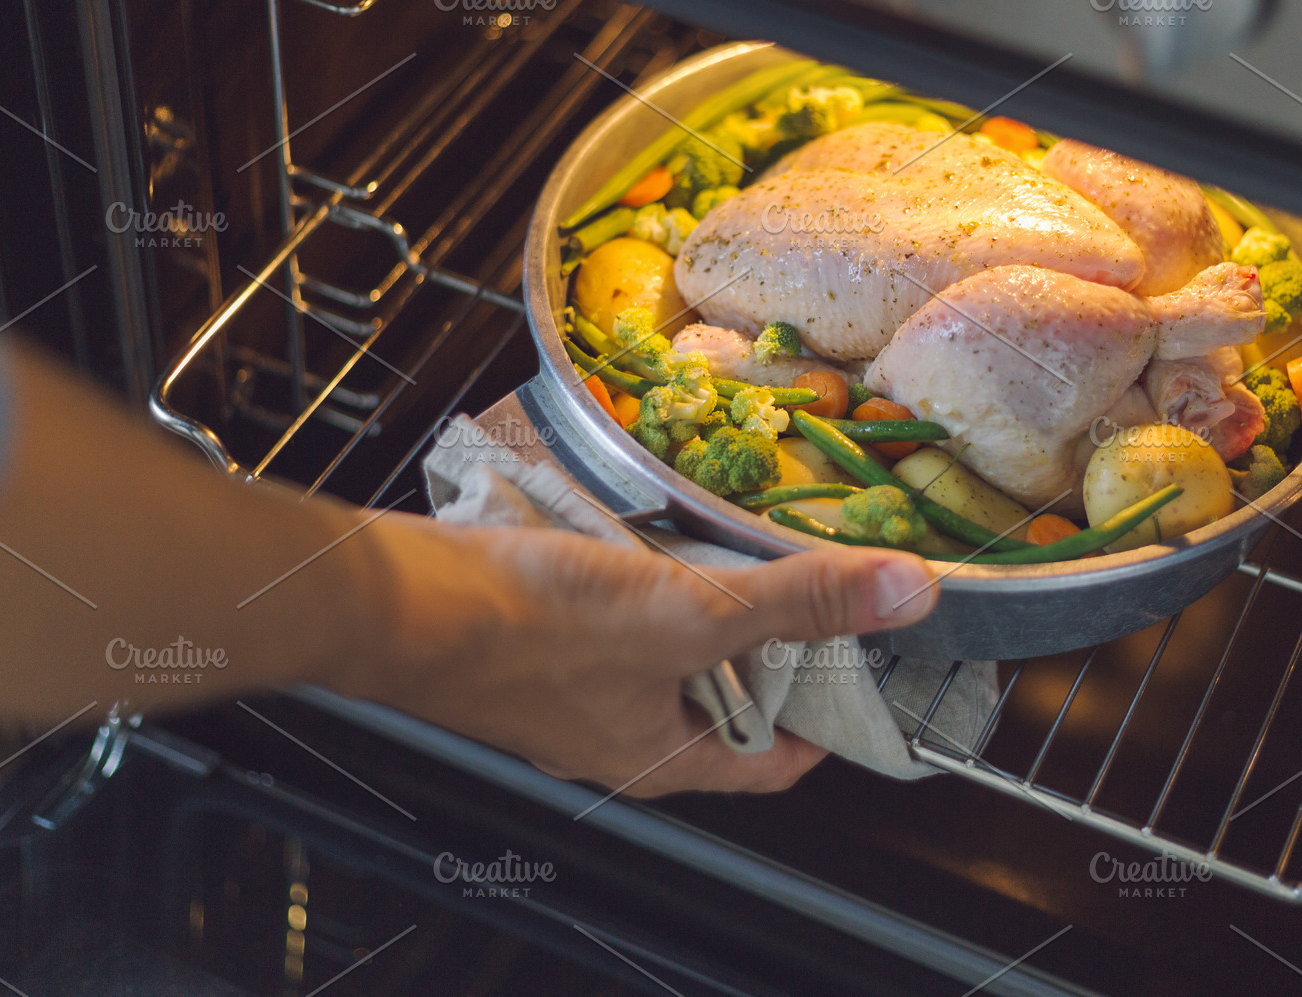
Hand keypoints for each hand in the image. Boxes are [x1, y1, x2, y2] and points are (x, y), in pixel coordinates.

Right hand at [336, 514, 939, 796]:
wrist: (397, 601)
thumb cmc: (524, 631)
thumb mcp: (687, 612)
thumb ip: (798, 603)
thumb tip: (904, 595)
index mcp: (665, 760)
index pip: (777, 763)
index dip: (829, 721)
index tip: (865, 672)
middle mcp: (622, 738)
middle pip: (727, 704)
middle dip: (770, 649)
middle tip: (809, 590)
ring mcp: (577, 693)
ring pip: (671, 657)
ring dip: (707, 608)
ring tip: (738, 552)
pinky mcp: (541, 644)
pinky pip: (620, 622)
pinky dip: (650, 585)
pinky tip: (654, 538)